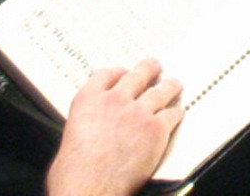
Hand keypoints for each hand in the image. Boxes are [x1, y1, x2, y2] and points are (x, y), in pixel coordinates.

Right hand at [48, 58, 183, 195]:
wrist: (89, 186)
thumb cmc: (74, 171)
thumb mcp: (70, 136)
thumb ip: (85, 124)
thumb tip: (91, 132)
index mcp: (88, 100)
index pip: (105, 75)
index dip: (118, 72)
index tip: (123, 72)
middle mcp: (114, 100)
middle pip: (137, 75)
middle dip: (149, 69)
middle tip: (155, 66)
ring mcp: (138, 112)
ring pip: (160, 91)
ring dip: (169, 86)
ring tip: (174, 84)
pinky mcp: (155, 129)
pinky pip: (171, 115)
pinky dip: (176, 114)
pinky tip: (178, 114)